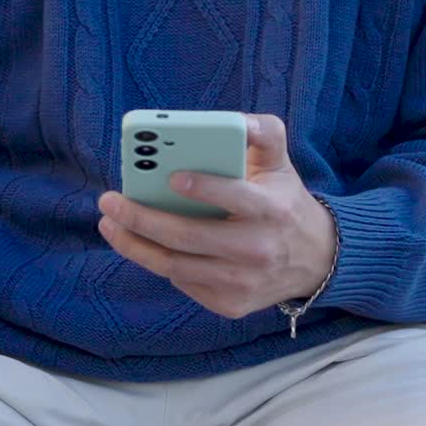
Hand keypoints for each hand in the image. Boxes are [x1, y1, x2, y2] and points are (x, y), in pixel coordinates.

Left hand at [97, 114, 336, 319]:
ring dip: (135, 246)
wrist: (315, 258)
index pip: (234, 198)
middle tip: (110, 202)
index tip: (171, 176)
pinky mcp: (231, 305)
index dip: (202, 188)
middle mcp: (257, 250)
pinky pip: (183, 283)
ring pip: (176, 267)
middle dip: (142, 218)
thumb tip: (236, 120)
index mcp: (272, 209)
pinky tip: (142, 243)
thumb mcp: (280, 161)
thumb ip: (263, 132)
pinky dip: (159, 261)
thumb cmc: (284, 200)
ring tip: (110, 224)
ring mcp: (243, 283)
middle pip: (189, 237)